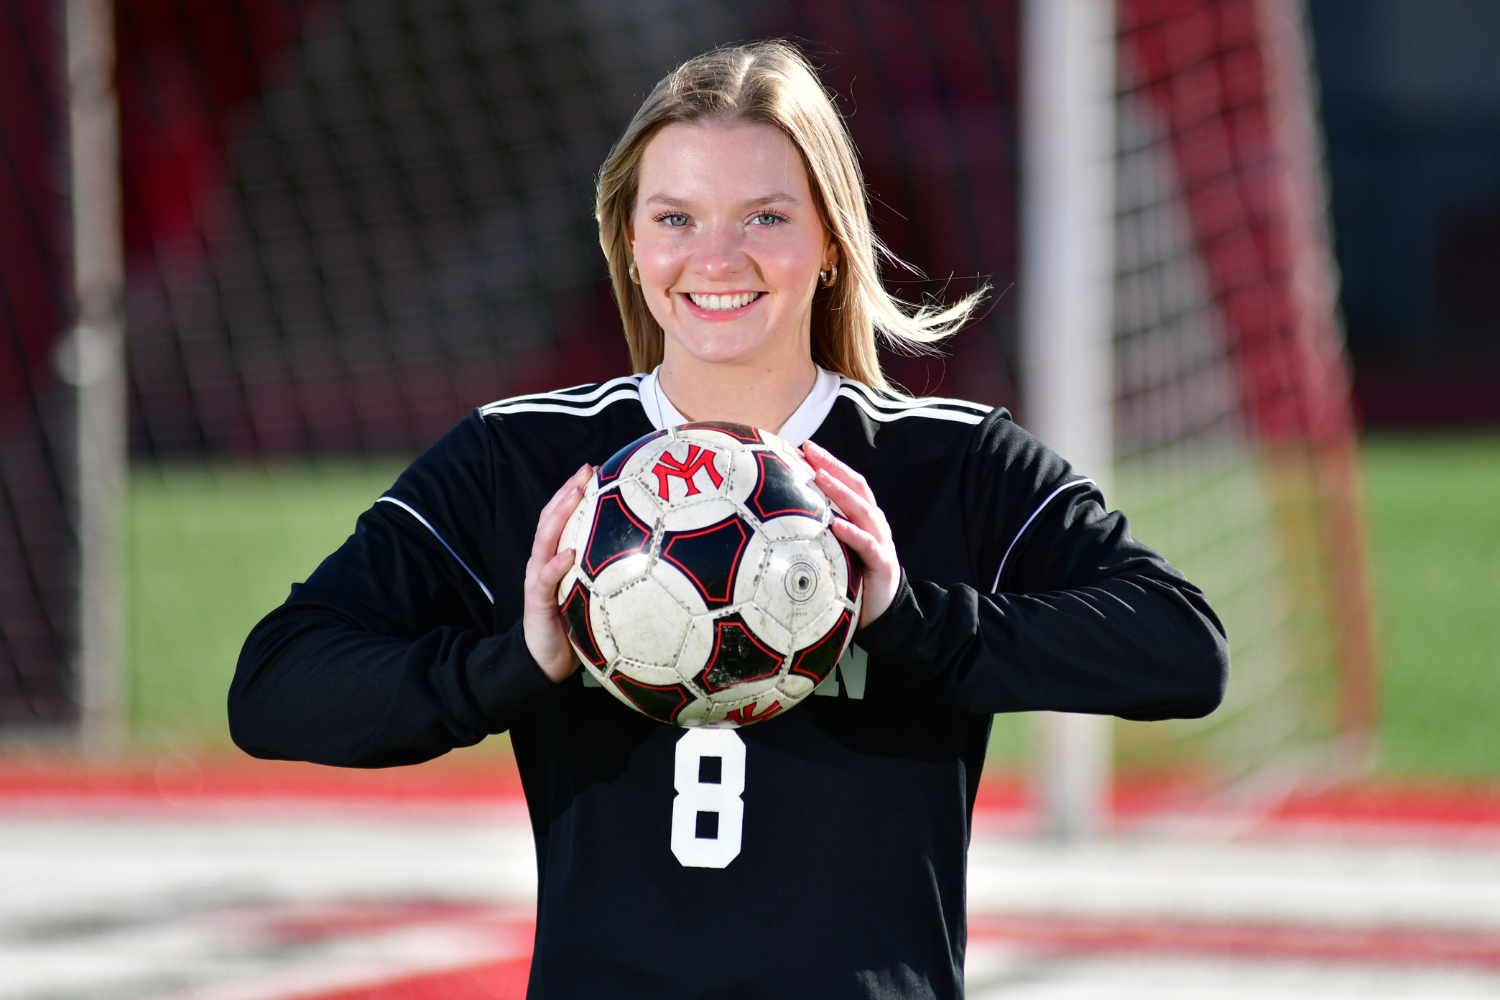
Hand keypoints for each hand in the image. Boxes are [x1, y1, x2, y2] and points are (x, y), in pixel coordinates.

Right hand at [523, 463, 592, 681]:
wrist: (546, 659)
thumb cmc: (576, 624)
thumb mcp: (595, 593)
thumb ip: (610, 572)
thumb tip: (651, 556)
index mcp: (557, 556)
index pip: (563, 515)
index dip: (576, 490)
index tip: (598, 468)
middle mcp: (544, 561)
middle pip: (551, 518)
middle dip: (567, 491)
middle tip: (586, 471)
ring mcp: (538, 578)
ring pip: (544, 540)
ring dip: (560, 515)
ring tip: (576, 494)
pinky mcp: (537, 601)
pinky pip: (546, 580)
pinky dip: (556, 565)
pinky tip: (570, 553)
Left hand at [801, 440, 899, 627]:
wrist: (883, 610)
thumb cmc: (853, 575)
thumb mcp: (835, 548)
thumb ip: (819, 529)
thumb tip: (781, 515)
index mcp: (862, 515)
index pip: (846, 480)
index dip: (828, 461)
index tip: (803, 446)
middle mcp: (873, 522)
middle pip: (855, 486)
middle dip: (833, 465)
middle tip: (809, 450)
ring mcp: (880, 540)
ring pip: (862, 509)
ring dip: (840, 492)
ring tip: (820, 477)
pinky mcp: (882, 562)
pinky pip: (867, 544)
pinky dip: (852, 533)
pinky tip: (835, 525)